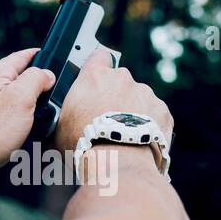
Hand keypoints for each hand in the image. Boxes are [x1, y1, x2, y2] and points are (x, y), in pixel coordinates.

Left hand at [0, 48, 54, 190]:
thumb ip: (36, 79)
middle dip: (39, 88)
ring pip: (16, 100)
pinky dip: (21, 124)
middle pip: (21, 78)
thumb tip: (47, 74)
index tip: (57, 62)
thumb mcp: (21, 99)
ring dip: (31, 109)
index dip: (43, 57)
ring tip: (37, 122)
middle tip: (50, 101)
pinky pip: (9, 117)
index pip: (24, 55)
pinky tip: (23, 134)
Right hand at [55, 49, 173, 156]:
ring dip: (133, 112)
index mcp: (95, 77)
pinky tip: (138, 140)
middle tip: (106, 120)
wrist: (117, 163)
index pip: (99, 56)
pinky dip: (149, 125)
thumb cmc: (84, 146)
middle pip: (119, 81)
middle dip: (115, 96)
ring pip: (138, 98)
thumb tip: (59, 122)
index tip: (96, 80)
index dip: (98, 66)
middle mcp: (122, 79)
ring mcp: (145, 93)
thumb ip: (66, 113)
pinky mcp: (162, 110)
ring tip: (123, 135)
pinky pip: (155, 114)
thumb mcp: (60, 127)